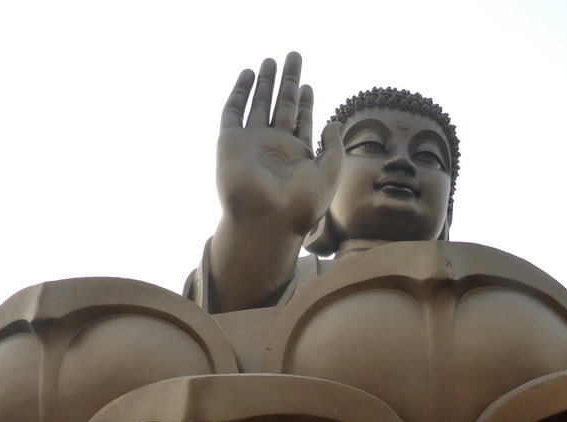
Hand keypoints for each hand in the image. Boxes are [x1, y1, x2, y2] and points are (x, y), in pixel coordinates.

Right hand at [217, 52, 343, 236]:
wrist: (266, 221)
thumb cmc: (300, 205)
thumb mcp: (329, 173)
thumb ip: (334, 147)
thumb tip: (334, 123)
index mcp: (297, 156)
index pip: (302, 122)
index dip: (306, 103)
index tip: (309, 85)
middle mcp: (275, 147)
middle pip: (283, 106)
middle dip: (289, 82)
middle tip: (294, 56)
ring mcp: (252, 143)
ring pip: (259, 104)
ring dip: (265, 82)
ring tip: (272, 60)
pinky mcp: (231, 142)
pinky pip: (234, 111)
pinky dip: (240, 92)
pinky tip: (249, 74)